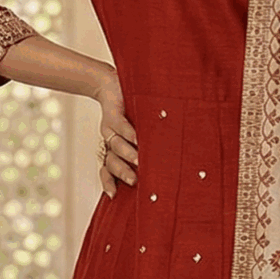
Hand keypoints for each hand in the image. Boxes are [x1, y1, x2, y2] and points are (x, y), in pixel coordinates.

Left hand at [96, 71, 137, 197]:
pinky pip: (119, 126)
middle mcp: (110, 141)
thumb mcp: (138, 132)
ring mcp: (110, 128)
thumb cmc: (130, 110)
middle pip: (111, 162)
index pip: (108, 171)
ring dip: (127, 154)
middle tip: (134, 180)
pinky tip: (137, 138)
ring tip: (139, 160)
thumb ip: (146, 148)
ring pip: (115, 146)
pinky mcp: (112, 113)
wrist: (110, 83)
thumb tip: (171, 166)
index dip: (109, 182)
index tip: (114, 196)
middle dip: (122, 172)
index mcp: (113, 150)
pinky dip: (128, 133)